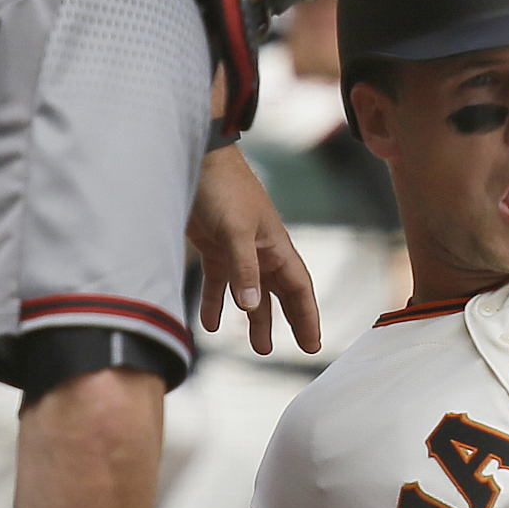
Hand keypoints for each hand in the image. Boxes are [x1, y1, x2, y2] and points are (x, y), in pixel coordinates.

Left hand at [190, 142, 320, 355]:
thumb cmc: (223, 187)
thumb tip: (251, 307)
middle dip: (289, 321)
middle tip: (298, 349)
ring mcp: (237, 249)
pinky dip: (215, 302)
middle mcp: (261, 250)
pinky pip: (219, 282)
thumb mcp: (235, 229)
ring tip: (257, 347)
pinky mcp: (213, 246)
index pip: (299, 288)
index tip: (313, 345)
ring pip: (250, 292)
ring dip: (254, 318)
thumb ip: (243, 268)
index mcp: (275, 245)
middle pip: (280, 292)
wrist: (196, 158)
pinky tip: (209, 323)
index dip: (307, 316)